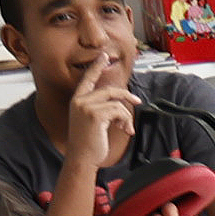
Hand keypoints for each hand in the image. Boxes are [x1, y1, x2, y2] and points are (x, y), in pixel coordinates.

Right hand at [62, 48, 136, 176]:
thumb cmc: (87, 143)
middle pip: (110, 90)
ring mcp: (86, 107)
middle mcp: (79, 101)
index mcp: (77, 100)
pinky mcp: (95, 114)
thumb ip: (101, 108)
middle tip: (137, 101)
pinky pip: (118, 111)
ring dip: (126, 116)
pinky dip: (125, 121)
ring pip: (117, 102)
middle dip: (126, 96)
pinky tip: (124, 130)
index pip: (88, 79)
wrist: (81, 159)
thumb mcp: (93, 122)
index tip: (104, 55)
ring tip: (125, 127)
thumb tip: (121, 102)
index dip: (96, 66)